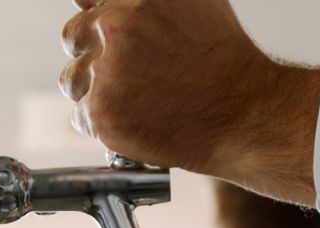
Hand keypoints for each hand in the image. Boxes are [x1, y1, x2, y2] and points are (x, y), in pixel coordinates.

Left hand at [59, 0, 319, 203]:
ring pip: (72, 79)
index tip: (107, 37)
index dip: (99, 19)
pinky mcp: (102, 114)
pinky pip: (81, 116)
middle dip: (95, 54)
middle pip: (73, 36)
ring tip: (138, 101)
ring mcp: (106, 71)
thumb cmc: (227, 62)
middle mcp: (115, 27)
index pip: (88, 1)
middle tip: (132, 75)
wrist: (247, 116)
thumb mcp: (197, 2)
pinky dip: (105, 123)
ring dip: (95, 90)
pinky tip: (139, 121)